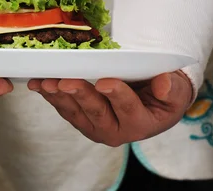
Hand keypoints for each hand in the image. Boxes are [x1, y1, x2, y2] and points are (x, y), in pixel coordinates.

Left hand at [27, 71, 192, 146]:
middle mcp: (115, 130)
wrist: (151, 100)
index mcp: (141, 123)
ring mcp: (94, 126)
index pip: (129, 109)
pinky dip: (50, 95)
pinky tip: (37, 83)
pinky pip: (63, 107)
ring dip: (58, 95)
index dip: (117, 95)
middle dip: (80, 95)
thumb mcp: (175, 91)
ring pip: (74, 111)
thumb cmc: (164, 95)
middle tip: (66, 81)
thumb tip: (164, 85)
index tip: (106, 82)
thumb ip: (171, 89)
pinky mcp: (80, 119)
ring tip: (46, 82)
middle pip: (96, 111)